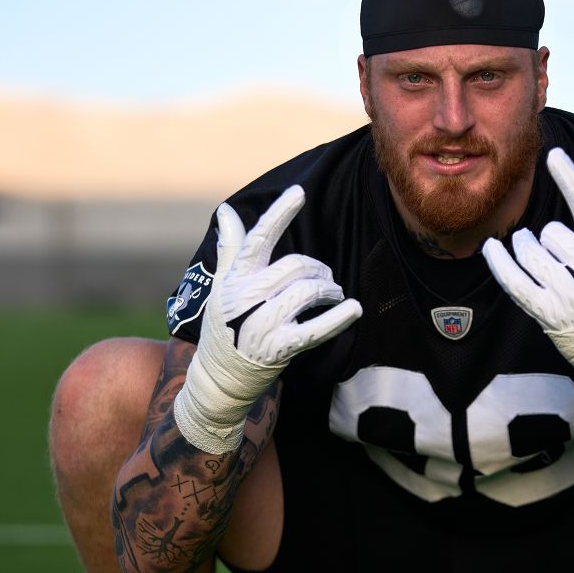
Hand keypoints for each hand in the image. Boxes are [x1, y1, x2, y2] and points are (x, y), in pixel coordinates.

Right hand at [175, 186, 361, 452]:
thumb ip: (231, 248)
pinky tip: (354, 309)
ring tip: (333, 293)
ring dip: (328, 289)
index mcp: (234, 278)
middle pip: (295, 266)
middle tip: (325, 277)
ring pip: (307, 292)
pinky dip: (338, 318)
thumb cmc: (223, 326)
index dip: (279, 214)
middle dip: (318, 269)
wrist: (218, 379)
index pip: (258, 239)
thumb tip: (225, 210)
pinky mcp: (278, 349)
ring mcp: (261, 324)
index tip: (299, 192)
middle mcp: (246, 298)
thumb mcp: (222, 286)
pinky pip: (314, 329)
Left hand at [482, 148, 573, 430]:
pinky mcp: (547, 313)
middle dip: (549, 239)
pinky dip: (499, 264)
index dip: (570, 179)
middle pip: (552, 232)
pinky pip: (515, 282)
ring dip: (525, 250)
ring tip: (532, 257)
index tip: (553, 155)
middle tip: (558, 255)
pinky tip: (490, 248)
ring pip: (531, 253)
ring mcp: (567, 293)